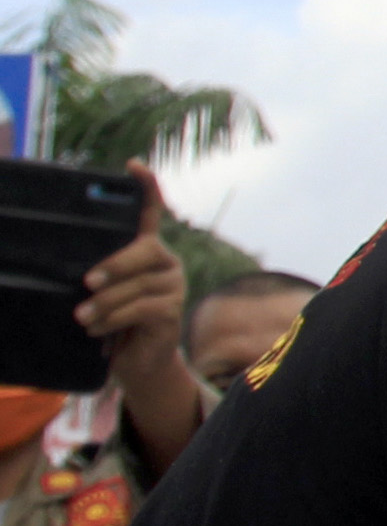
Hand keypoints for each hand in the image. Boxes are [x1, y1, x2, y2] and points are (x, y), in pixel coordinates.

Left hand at [78, 163, 186, 384]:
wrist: (137, 360)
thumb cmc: (113, 320)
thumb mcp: (103, 292)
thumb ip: (98, 275)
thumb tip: (74, 271)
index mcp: (146, 250)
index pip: (152, 212)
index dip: (146, 188)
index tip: (133, 165)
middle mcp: (166, 262)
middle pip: (146, 250)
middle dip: (115, 265)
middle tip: (88, 283)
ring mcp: (174, 286)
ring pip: (139, 285)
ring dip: (105, 303)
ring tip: (82, 317)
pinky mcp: (173, 311)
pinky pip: (144, 309)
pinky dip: (116, 319)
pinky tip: (98, 328)